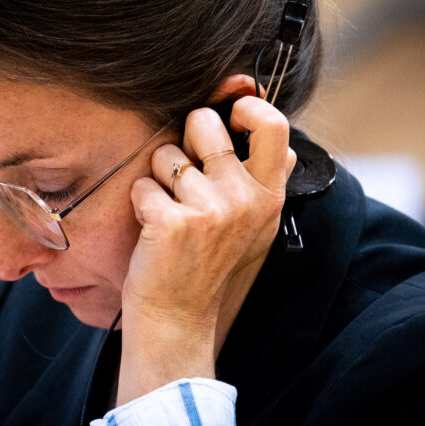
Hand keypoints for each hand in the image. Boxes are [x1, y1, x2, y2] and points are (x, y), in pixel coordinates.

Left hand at [116, 96, 295, 404]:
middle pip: (205, 123)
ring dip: (159, 178)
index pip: (273, 125)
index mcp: (269, 196)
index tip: (229, 112)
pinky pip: (143, 184)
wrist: (179, 320)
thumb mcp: (255, 227)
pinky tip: (154, 231)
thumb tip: (284, 138)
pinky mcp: (173, 221)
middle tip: (184, 176)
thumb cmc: (209, 267)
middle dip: (185, 137)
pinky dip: (140, 203)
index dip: (246, 106)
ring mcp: (211, 210)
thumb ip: (265, 180)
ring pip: (165, 154)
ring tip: (171, 214)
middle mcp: (246, 199)